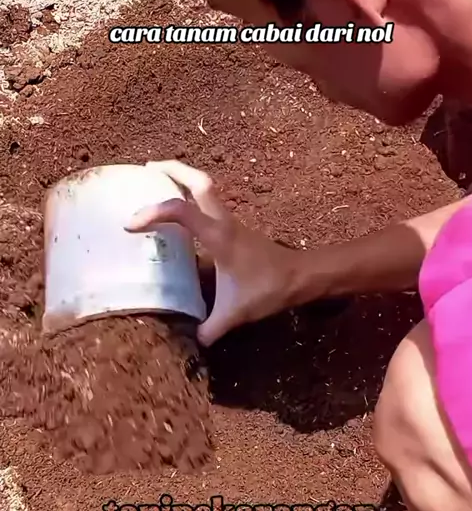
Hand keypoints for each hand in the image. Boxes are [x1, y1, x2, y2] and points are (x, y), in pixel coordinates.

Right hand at [125, 161, 305, 345]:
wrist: (301, 278)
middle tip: (147, 169)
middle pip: (199, 182)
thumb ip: (211, 328)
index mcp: (219, 236)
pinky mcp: (234, 229)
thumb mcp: (236, 312)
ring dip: (184, 180)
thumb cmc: (269, 288)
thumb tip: (193, 342)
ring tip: (159, 183)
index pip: (181, 211)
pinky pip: (209, 204)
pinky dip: (193, 199)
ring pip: (206, 188)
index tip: (131, 225)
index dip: (152, 213)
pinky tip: (182, 215)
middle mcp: (223, 222)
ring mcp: (230, 222)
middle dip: (172, 170)